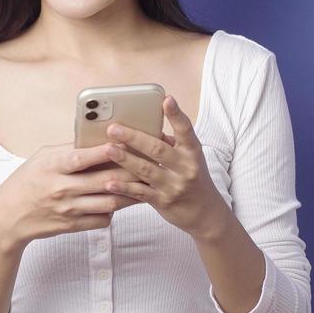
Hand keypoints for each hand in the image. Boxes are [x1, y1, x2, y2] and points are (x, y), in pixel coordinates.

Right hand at [0, 142, 145, 250]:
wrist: (8, 217)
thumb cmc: (27, 181)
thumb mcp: (43, 158)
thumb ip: (69, 149)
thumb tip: (99, 139)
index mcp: (53, 166)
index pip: (83, 157)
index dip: (106, 150)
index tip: (126, 141)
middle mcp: (62, 188)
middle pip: (104, 180)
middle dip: (130, 171)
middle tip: (149, 163)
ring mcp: (69, 209)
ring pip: (110, 202)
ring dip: (130, 193)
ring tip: (145, 183)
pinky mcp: (73, 225)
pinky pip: (103, 219)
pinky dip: (115, 210)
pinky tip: (121, 201)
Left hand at [100, 95, 228, 237]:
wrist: (205, 212)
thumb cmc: (193, 178)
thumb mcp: (189, 158)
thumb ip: (171, 142)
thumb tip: (147, 125)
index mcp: (192, 152)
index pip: (186, 130)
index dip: (176, 114)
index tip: (166, 100)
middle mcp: (186, 168)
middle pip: (158, 149)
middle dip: (134, 138)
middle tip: (114, 128)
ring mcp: (174, 186)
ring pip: (146, 170)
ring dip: (125, 160)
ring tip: (108, 149)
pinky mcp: (163, 202)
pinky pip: (140, 193)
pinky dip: (124, 188)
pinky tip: (109, 182)